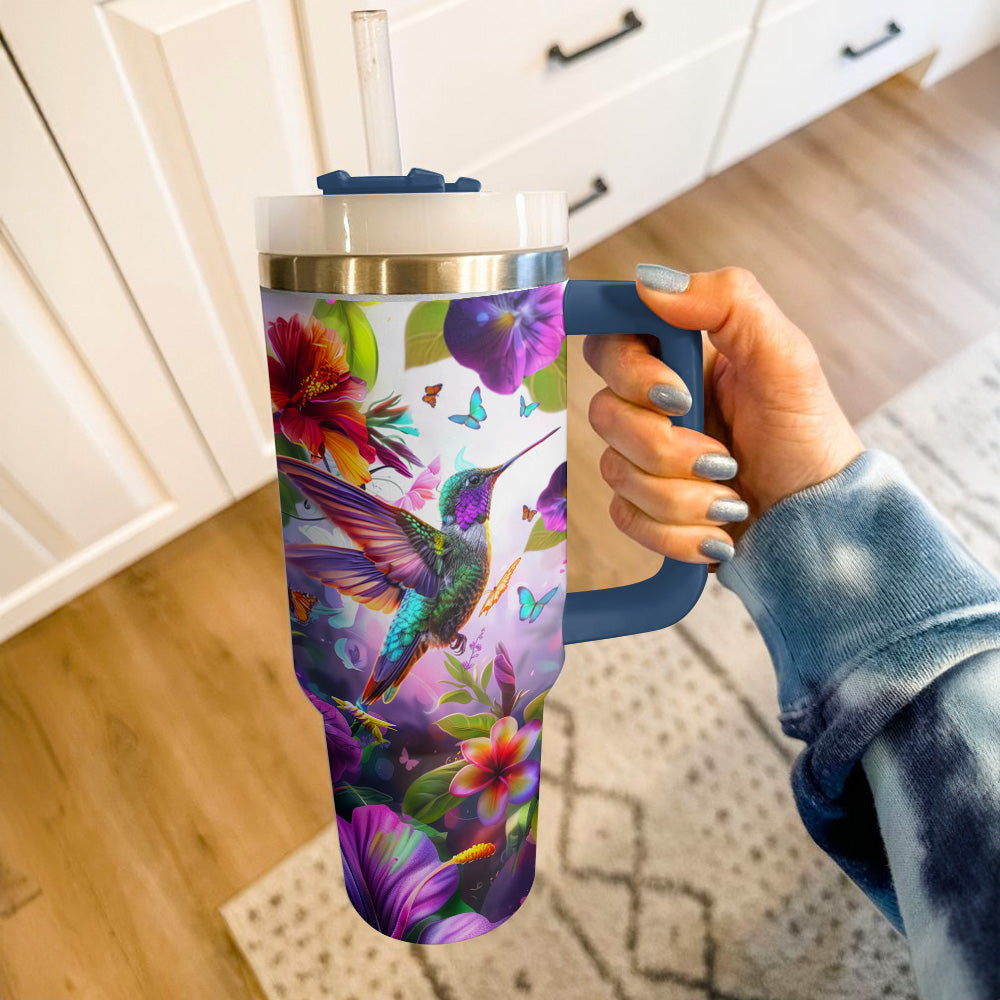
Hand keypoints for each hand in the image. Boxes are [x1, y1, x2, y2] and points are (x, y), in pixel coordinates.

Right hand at [584, 265, 863, 563]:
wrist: (820, 520)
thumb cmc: (807, 435)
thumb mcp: (786, 357)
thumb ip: (728, 301)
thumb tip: (651, 280)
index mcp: (677, 359)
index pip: (609, 343)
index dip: (627, 369)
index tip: (676, 392)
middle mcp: (652, 407)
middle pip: (604, 413)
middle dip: (664, 445)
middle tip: (722, 454)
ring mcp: (644, 460)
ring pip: (615, 472)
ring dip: (681, 495)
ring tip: (732, 498)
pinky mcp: (646, 510)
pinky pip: (626, 518)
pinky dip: (677, 533)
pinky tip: (717, 530)